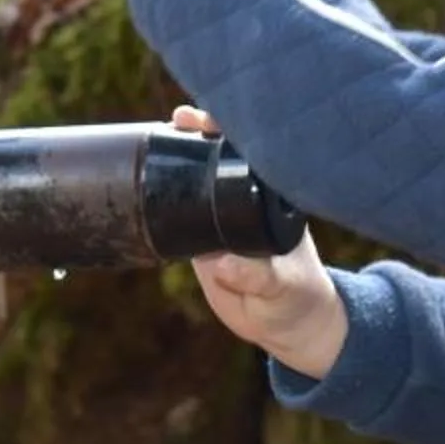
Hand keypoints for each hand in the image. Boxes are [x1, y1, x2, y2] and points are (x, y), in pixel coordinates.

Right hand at [169, 106, 344, 378]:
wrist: (287, 325)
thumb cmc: (298, 298)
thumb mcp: (282, 287)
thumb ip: (256, 276)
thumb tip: (220, 264)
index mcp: (276, 201)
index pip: (257, 154)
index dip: (237, 134)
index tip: (216, 124)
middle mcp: (249, 201)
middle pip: (222, 157)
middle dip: (201, 132)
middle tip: (180, 118)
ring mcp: (223, 216)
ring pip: (198, 178)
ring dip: (178, 154)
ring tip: (157, 133)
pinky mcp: (202, 238)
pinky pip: (181, 209)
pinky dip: (166, 189)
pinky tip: (146, 170)